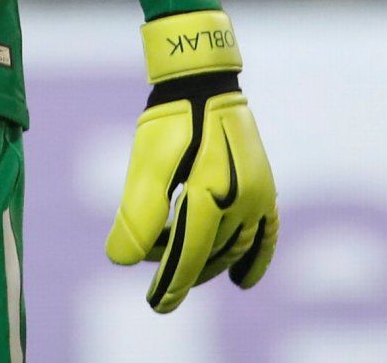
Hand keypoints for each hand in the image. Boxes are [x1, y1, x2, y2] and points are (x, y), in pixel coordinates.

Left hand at [106, 10, 278, 312]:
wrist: (202, 82)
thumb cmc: (168, 121)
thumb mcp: (145, 163)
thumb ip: (137, 212)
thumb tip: (121, 260)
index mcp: (209, 191)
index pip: (189, 253)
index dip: (171, 283)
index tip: (155, 304)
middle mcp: (241, 199)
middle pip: (211, 253)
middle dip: (185, 272)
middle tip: (159, 283)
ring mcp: (257, 195)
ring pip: (235, 247)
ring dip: (209, 262)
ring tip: (184, 268)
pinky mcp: (264, 188)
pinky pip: (265, 235)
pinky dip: (255, 260)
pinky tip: (242, 282)